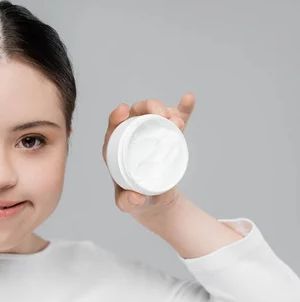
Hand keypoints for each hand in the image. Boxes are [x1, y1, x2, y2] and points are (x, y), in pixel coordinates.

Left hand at [102, 93, 195, 215]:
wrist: (155, 201)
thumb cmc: (135, 198)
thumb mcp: (128, 203)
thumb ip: (128, 202)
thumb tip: (136, 198)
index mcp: (116, 147)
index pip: (114, 127)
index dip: (117, 116)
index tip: (124, 110)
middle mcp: (132, 135)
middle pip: (137, 113)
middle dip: (148, 107)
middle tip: (161, 114)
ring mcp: (152, 133)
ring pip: (157, 114)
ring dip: (167, 111)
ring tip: (177, 121)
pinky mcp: (169, 136)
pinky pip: (177, 119)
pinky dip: (184, 109)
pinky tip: (188, 98)